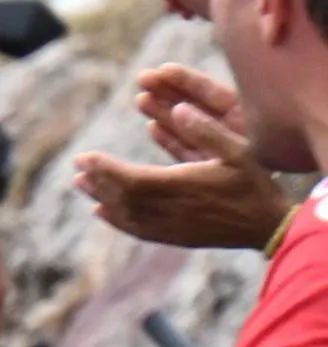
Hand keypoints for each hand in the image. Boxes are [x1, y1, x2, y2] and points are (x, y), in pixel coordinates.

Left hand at [75, 62, 287, 247]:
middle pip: (122, 198)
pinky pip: (138, 231)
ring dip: (101, 199)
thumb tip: (180, 108)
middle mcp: (171, 210)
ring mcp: (172, 228)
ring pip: (126, 215)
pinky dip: (116, 221)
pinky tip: (102, 213)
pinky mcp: (176, 238)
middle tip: (76, 168)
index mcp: (182, 187)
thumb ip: (208, 130)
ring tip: (81, 184)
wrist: (269, 227)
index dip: (104, 168)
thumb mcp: (239, 151)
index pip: (130, 178)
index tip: (82, 156)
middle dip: (97, 181)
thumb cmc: (255, 185)